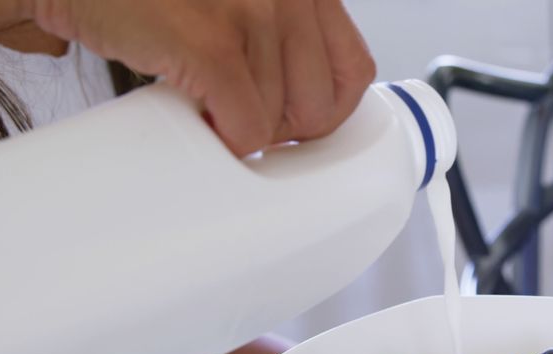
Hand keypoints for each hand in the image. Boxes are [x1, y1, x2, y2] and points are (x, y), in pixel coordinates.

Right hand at [25, 0, 375, 155]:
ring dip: (241, 129)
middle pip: (319, 105)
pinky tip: (199, 119)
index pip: (354, 70)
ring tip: (205, 103)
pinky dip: (224, 141)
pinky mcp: (211, 45)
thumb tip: (312, 109)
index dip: (326, 110)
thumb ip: (282, 35)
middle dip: (281, 129)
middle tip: (240, 117)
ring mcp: (252, 13)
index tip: (295, 122)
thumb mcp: (240, 1)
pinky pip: (246, 128)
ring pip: (279, 122)